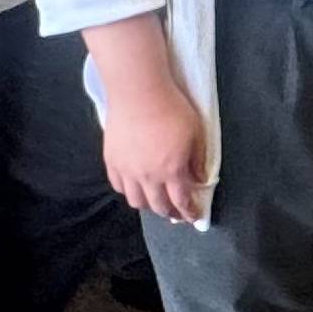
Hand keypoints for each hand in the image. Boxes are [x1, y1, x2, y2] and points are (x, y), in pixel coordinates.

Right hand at [102, 68, 209, 223]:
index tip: (193, 218)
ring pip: (135, 200)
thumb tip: (200, 179)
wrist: (139, 93)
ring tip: (155, 200)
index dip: (188, 212)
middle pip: (157, 206)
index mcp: (171, 171)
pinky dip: (128, 191)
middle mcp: (147, 176)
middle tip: (176, 213)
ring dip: (147, 205)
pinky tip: (134, 186)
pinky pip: (118, 186)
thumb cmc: (172, 109)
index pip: (181, 201)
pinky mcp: (111, 161)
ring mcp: (127, 170)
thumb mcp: (196, 133)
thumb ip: (199, 159)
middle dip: (170, 213)